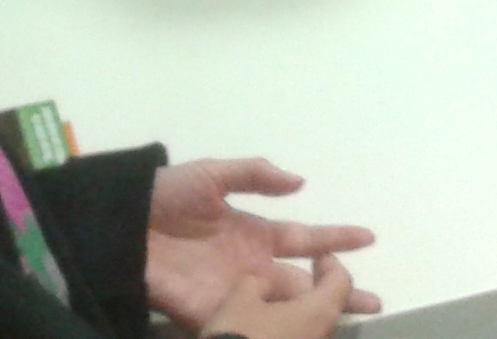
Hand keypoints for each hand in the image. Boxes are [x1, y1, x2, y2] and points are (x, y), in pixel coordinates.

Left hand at [144, 158, 378, 330]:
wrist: (122, 225)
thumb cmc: (166, 197)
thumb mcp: (212, 174)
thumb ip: (255, 175)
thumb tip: (300, 183)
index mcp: (253, 233)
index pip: (304, 239)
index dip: (335, 239)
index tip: (369, 238)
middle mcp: (251, 266)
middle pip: (304, 283)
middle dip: (339, 292)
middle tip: (374, 302)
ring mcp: (234, 293)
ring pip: (285, 310)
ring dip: (315, 318)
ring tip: (348, 323)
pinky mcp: (211, 313)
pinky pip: (247, 326)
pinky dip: (274, 332)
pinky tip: (298, 335)